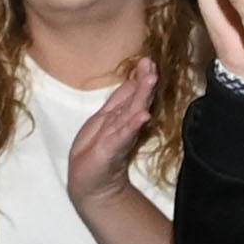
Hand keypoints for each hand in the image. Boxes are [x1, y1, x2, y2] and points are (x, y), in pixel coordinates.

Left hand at [61, 60, 158, 207]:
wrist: (90, 182)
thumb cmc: (95, 149)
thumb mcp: (104, 119)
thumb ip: (119, 101)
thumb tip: (134, 80)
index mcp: (120, 114)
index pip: (132, 92)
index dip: (139, 77)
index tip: (148, 60)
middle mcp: (124, 123)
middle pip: (136, 99)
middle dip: (145, 82)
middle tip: (153, 66)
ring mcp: (120, 135)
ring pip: (133, 112)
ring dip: (142, 96)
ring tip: (151, 80)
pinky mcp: (113, 149)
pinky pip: (124, 134)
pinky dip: (133, 125)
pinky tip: (143, 115)